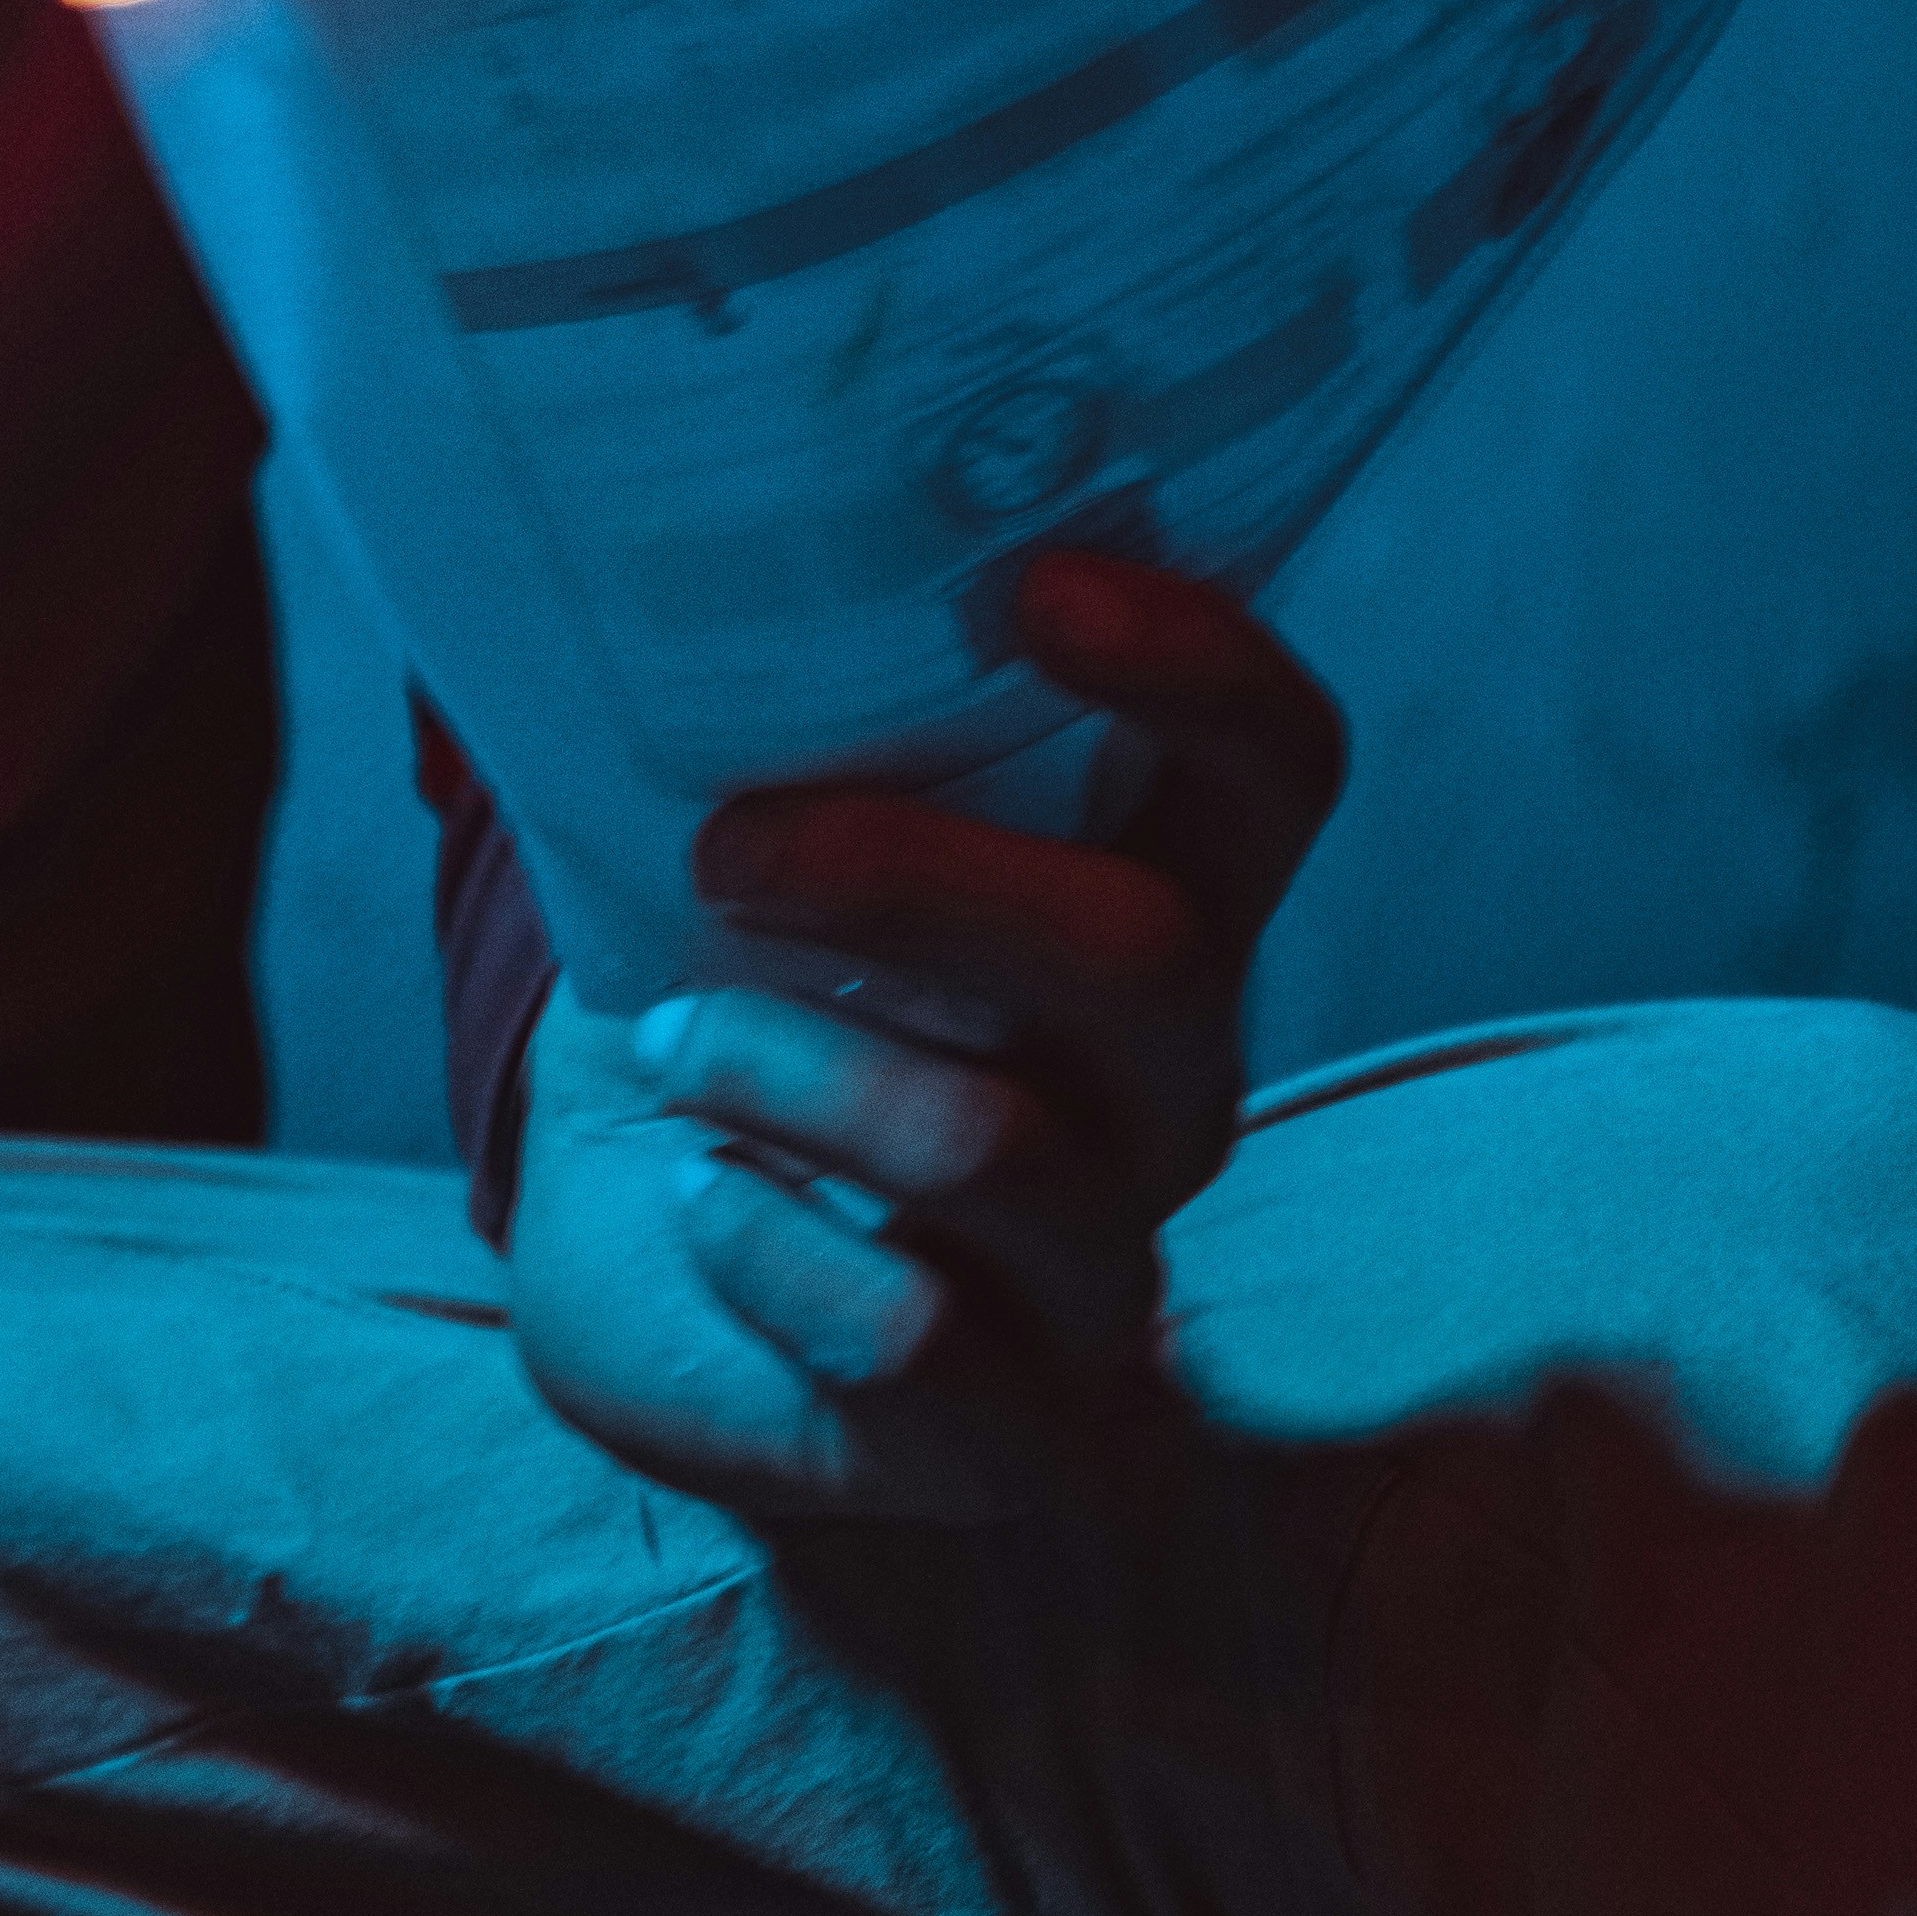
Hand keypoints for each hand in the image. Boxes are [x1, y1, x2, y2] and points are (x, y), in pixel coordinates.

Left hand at [503, 543, 1345, 1524]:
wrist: (642, 1235)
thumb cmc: (723, 974)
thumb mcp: (755, 814)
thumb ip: (785, 686)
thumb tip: (652, 482)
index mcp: (1148, 893)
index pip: (1274, 765)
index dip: (1198, 663)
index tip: (1032, 581)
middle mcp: (1167, 1077)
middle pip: (1147, 955)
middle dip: (913, 878)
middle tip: (727, 848)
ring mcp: (1107, 1265)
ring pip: (999, 1151)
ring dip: (786, 1070)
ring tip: (671, 1042)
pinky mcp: (1016, 1433)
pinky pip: (909, 1342)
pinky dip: (765, 1247)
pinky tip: (706, 1204)